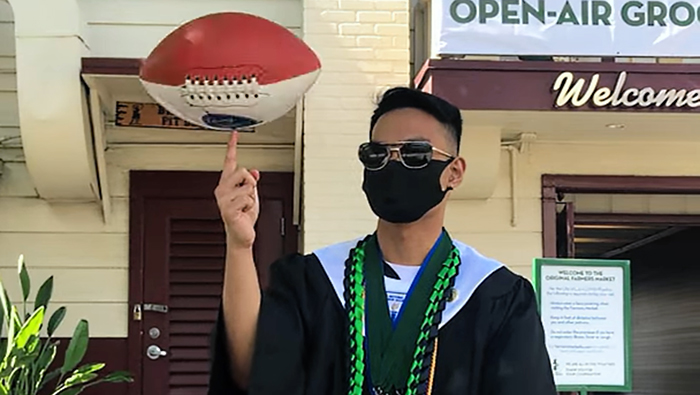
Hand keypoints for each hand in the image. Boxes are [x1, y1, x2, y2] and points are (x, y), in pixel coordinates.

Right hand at [215, 131, 260, 248]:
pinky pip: (248, 199)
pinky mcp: (228, 209)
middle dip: (251, 183)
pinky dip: (251, 206)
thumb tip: (255, 171)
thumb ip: (252, 183)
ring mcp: (223, 199)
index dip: (232, 147)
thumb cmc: (244, 217)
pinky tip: (243, 213)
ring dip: (252, 198)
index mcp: (226, 184)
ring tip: (245, 207)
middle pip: (243, 172)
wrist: (241, 235)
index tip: (234, 134)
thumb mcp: (252, 196)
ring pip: (248, 186)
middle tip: (248, 196)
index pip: (230, 162)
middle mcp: (222, 189)